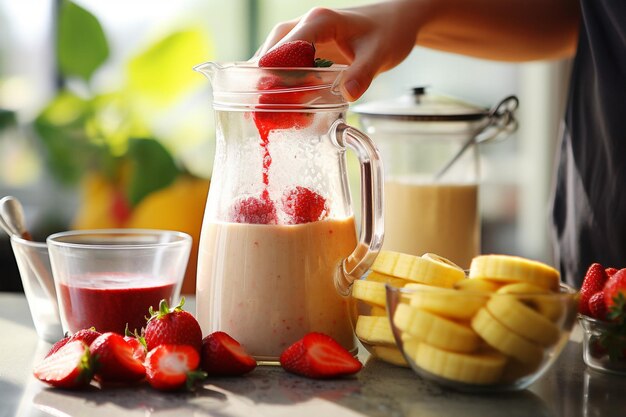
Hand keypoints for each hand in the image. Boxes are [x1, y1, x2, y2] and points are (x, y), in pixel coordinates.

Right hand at [256, 3, 423, 100]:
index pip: (288, 45)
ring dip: (271, 87)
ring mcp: (300, 37)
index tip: (269, 93)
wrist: (392, 24)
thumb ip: (363, 73)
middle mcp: (304, 25)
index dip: (276, 70)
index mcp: (320, 21)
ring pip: (273, 61)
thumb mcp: (379, 54)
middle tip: (265, 111)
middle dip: (267, 83)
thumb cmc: (387, 32)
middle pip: (272, 53)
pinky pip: (284, 67)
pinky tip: (286, 109)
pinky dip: (282, 87)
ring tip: (272, 115)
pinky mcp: (303, 50)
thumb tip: (348, 95)